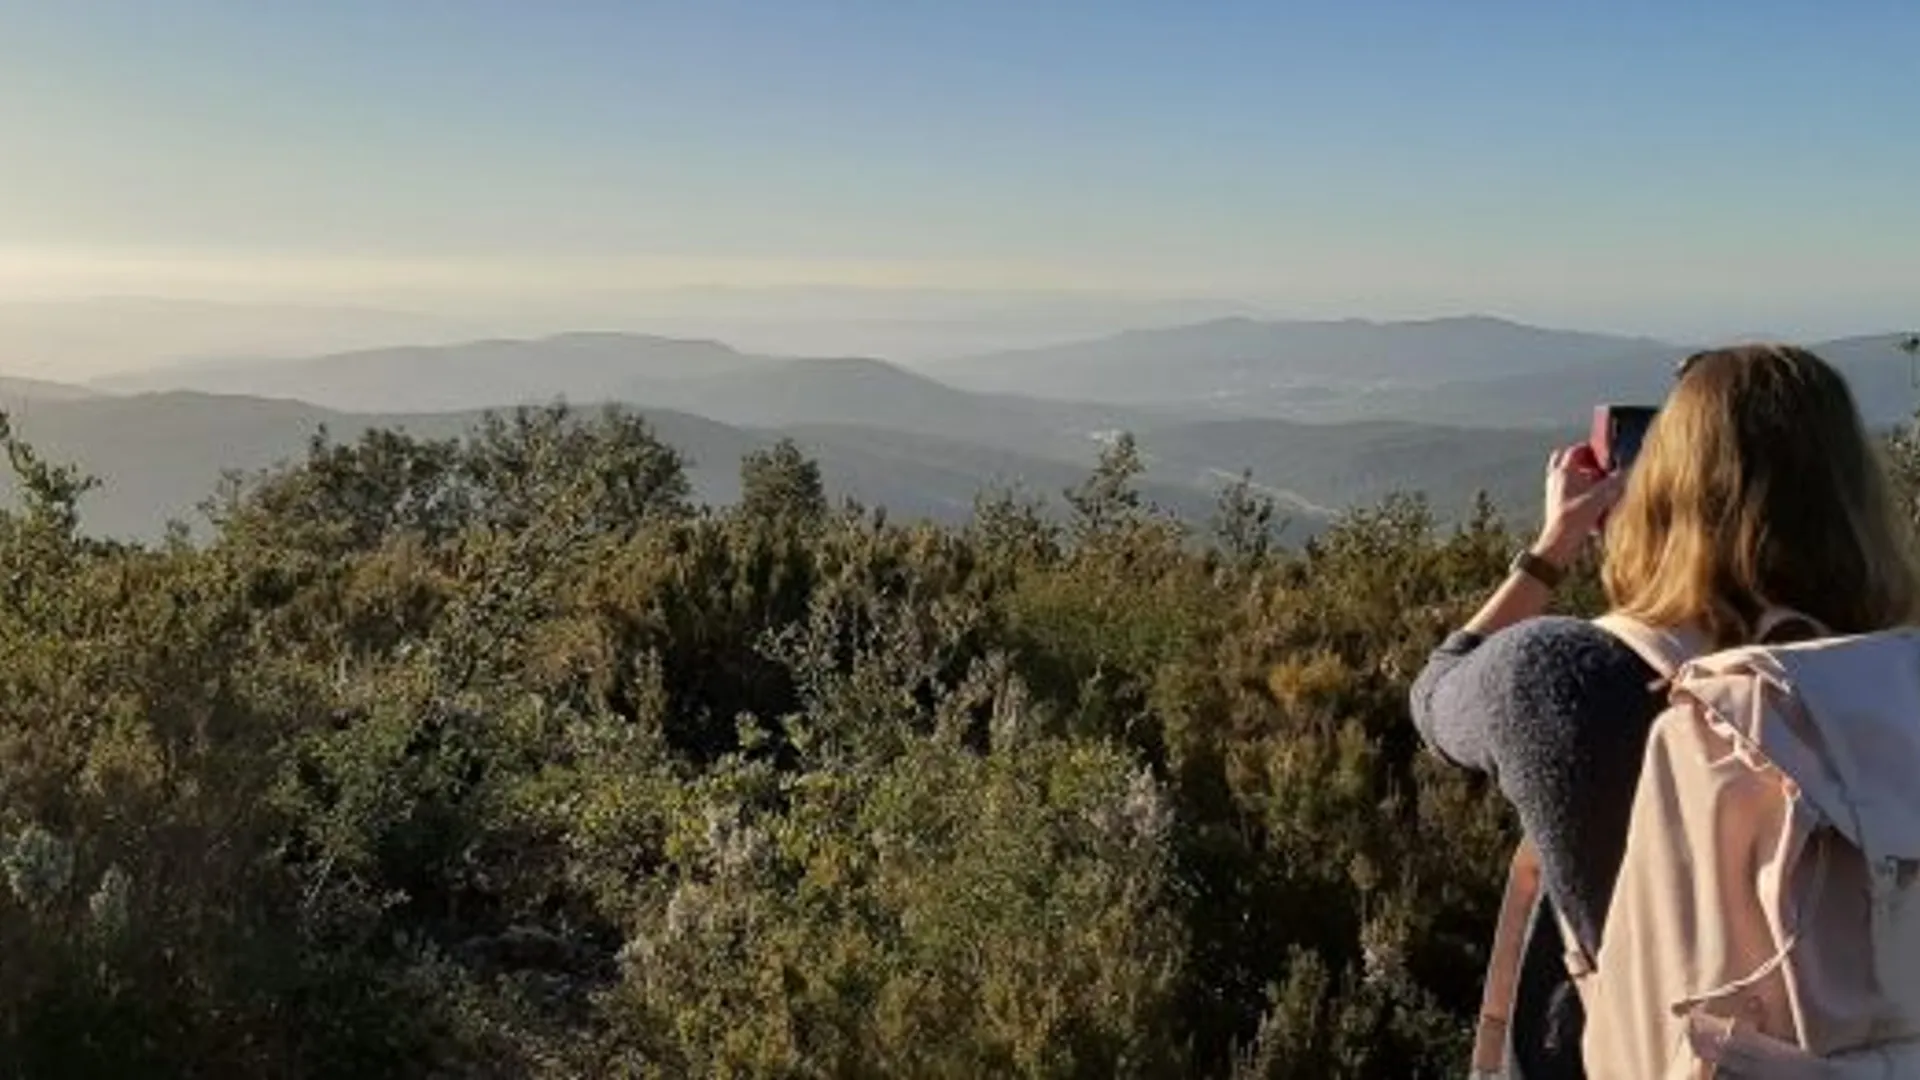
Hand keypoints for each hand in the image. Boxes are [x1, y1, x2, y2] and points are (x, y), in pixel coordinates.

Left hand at [1536, 444, 1622, 564]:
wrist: (1559, 541)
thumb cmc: (1577, 517)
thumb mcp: (1602, 496)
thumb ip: (1616, 481)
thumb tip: (1628, 470)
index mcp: (1564, 472)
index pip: (1575, 451)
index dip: (1591, 449)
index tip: (1604, 453)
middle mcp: (1555, 479)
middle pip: (1565, 461)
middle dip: (1582, 462)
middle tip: (1598, 467)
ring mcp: (1553, 492)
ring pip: (1566, 477)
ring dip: (1580, 477)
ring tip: (1597, 485)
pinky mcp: (1555, 505)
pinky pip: (1565, 492)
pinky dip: (1577, 492)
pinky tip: (1591, 501)